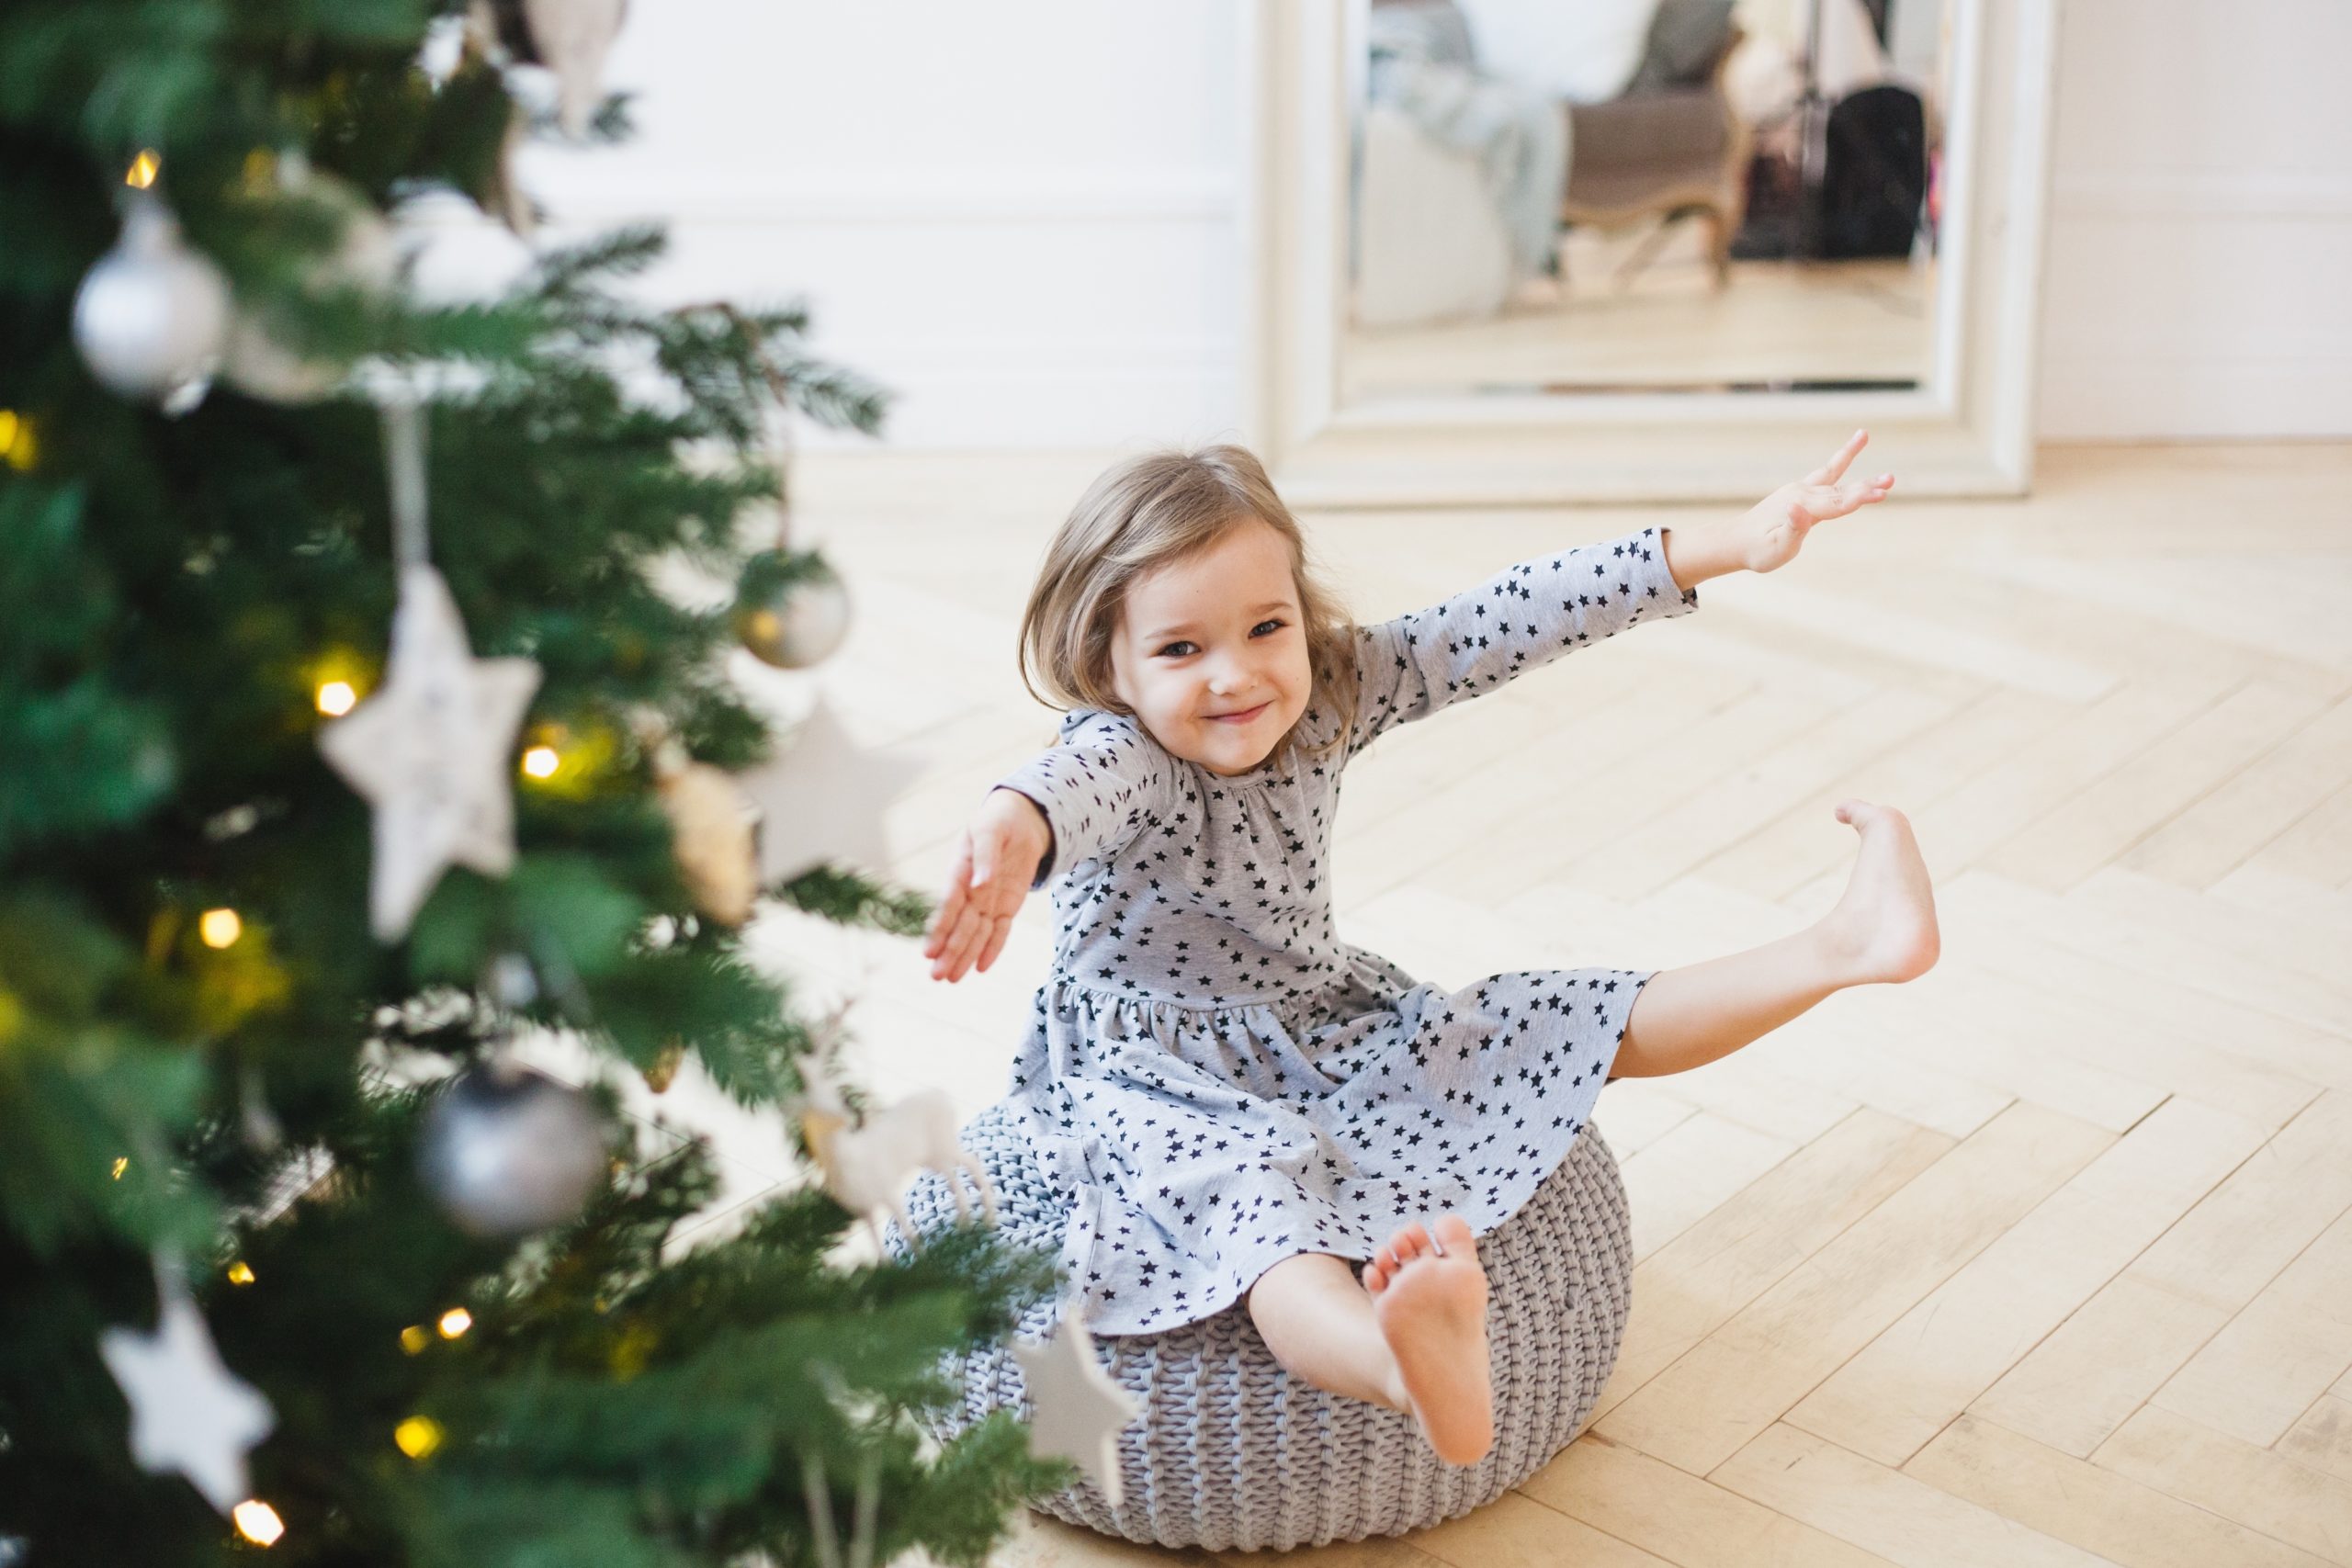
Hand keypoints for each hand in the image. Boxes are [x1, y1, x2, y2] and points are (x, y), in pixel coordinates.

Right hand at [922, 788, 1049, 981]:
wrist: (1019, 820)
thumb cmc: (996, 822)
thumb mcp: (989, 830)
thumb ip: (985, 856)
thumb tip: (980, 884)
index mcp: (959, 871)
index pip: (950, 904)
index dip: (940, 928)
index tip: (929, 951)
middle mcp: (970, 891)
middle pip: (959, 926)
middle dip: (949, 951)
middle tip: (937, 977)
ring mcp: (987, 901)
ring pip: (976, 933)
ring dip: (964, 956)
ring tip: (951, 979)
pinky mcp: (1006, 906)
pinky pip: (1000, 930)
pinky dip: (993, 948)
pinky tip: (981, 967)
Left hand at [1736, 429, 1894, 572]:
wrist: (1736, 542)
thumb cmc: (1757, 552)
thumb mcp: (1775, 549)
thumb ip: (1792, 530)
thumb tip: (1799, 508)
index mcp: (1800, 507)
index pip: (1836, 504)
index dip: (1859, 499)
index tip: (1881, 494)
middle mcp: (1802, 493)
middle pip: (1840, 490)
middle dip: (1866, 487)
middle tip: (1891, 479)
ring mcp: (1802, 489)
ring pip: (1836, 478)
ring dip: (1858, 468)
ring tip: (1873, 446)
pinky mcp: (1802, 491)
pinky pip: (1828, 471)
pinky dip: (1844, 457)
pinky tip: (1860, 440)